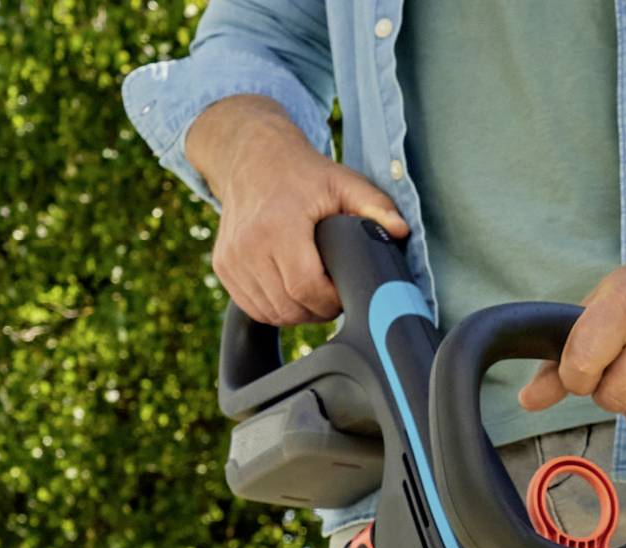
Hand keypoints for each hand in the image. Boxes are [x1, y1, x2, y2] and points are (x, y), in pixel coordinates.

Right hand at [186, 95, 406, 326]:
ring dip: (298, 311)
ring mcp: (232, 258)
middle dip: (318, 308)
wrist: (250, 157)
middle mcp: (248, 245)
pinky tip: (290, 288)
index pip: (307, 290)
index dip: (331, 300)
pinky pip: (255, 308)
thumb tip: (401, 231)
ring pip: (273, 313)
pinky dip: (276, 308)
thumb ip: (375, 207)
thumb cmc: (302, 173)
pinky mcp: (223, 267)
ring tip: (312, 288)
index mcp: (278, 226)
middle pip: (291, 307)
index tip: (342, 289)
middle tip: (332, 291)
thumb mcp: (343, 182)